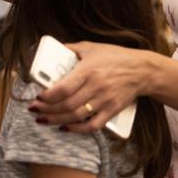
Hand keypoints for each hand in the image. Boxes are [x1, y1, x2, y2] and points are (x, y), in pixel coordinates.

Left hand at [27, 41, 147, 132]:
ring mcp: (104, 101)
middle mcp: (95, 87)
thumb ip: (72, 49)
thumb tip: (55, 48)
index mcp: (88, 70)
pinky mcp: (112, 111)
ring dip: (57, 120)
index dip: (48, 96)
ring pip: (76, 116)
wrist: (142, 70)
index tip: (38, 97)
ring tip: (44, 119)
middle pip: (67, 105)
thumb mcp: (92, 48)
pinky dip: (77, 129)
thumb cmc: (116, 57)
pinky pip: (92, 125)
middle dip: (47, 110)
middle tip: (35, 109)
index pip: (64, 88)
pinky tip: (65, 127)